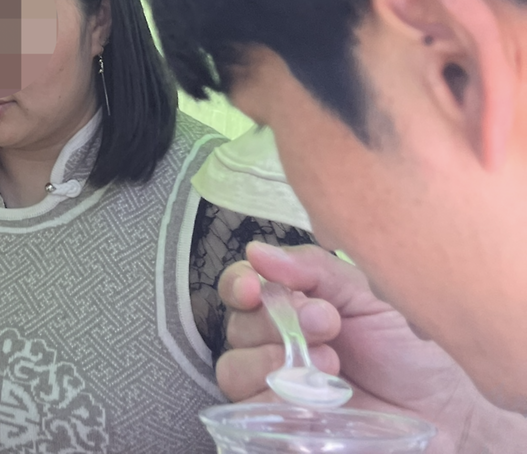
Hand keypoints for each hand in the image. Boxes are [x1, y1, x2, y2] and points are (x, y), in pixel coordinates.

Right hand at [219, 243, 526, 451]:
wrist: (446, 411)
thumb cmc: (409, 348)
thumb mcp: (366, 294)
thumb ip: (313, 268)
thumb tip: (257, 251)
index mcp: (289, 304)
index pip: (239, 287)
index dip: (239, 285)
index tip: (255, 288)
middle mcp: (274, 342)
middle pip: (235, 327)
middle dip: (272, 321)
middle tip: (327, 324)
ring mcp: (277, 386)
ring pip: (233, 370)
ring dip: (272, 362)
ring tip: (329, 365)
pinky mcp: (284, 426)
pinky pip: (251, 414)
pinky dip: (272, 402)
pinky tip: (315, 398)